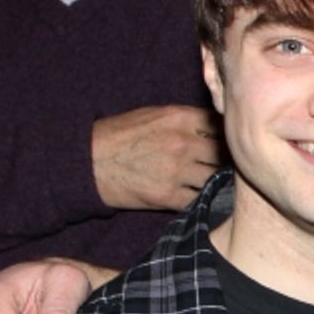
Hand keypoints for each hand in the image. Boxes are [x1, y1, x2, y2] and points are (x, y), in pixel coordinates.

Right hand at [92, 104, 220, 209]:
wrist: (88, 162)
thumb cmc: (119, 135)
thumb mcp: (153, 114)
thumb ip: (185, 119)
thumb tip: (214, 125)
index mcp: (180, 117)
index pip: (220, 124)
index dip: (225, 134)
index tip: (226, 141)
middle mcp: (182, 142)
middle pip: (223, 152)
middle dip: (225, 159)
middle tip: (226, 164)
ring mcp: (177, 170)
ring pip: (214, 178)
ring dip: (215, 181)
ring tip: (213, 181)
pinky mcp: (167, 196)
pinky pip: (198, 199)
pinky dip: (200, 198)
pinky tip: (197, 195)